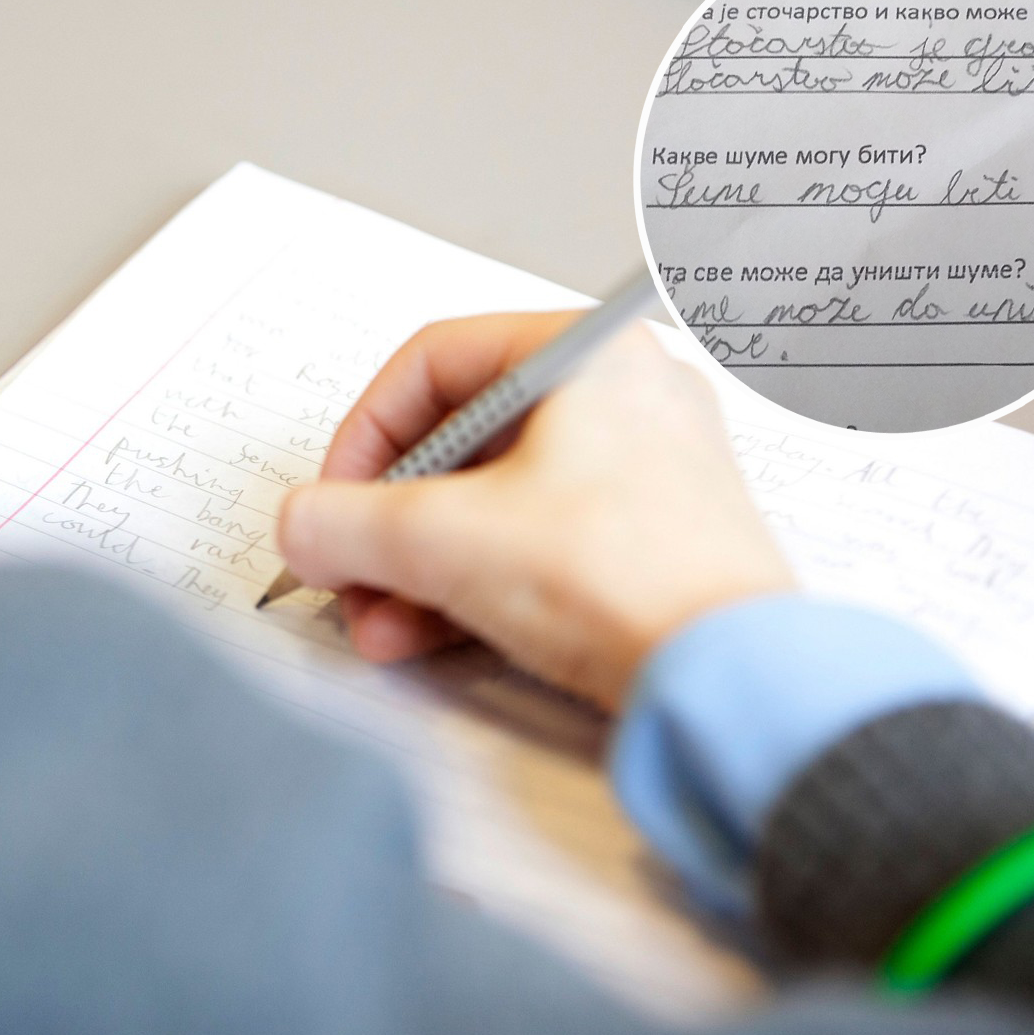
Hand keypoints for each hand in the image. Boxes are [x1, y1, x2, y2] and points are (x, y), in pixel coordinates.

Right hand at [276, 311, 794, 709]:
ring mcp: (643, 471)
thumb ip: (347, 524)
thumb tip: (302, 528)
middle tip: (348, 573)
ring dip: (419, 566)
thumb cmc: (621, 580)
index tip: (331, 500)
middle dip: (387, 523)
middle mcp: (623, 396)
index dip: (362, 434)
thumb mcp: (444, 541)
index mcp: (586, 354)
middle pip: (459, 441)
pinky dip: (475, 583)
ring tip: (381, 627)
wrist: (731, 680)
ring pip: (494, 500)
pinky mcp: (649, 540)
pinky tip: (427, 639)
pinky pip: (537, 542)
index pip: (433, 362)